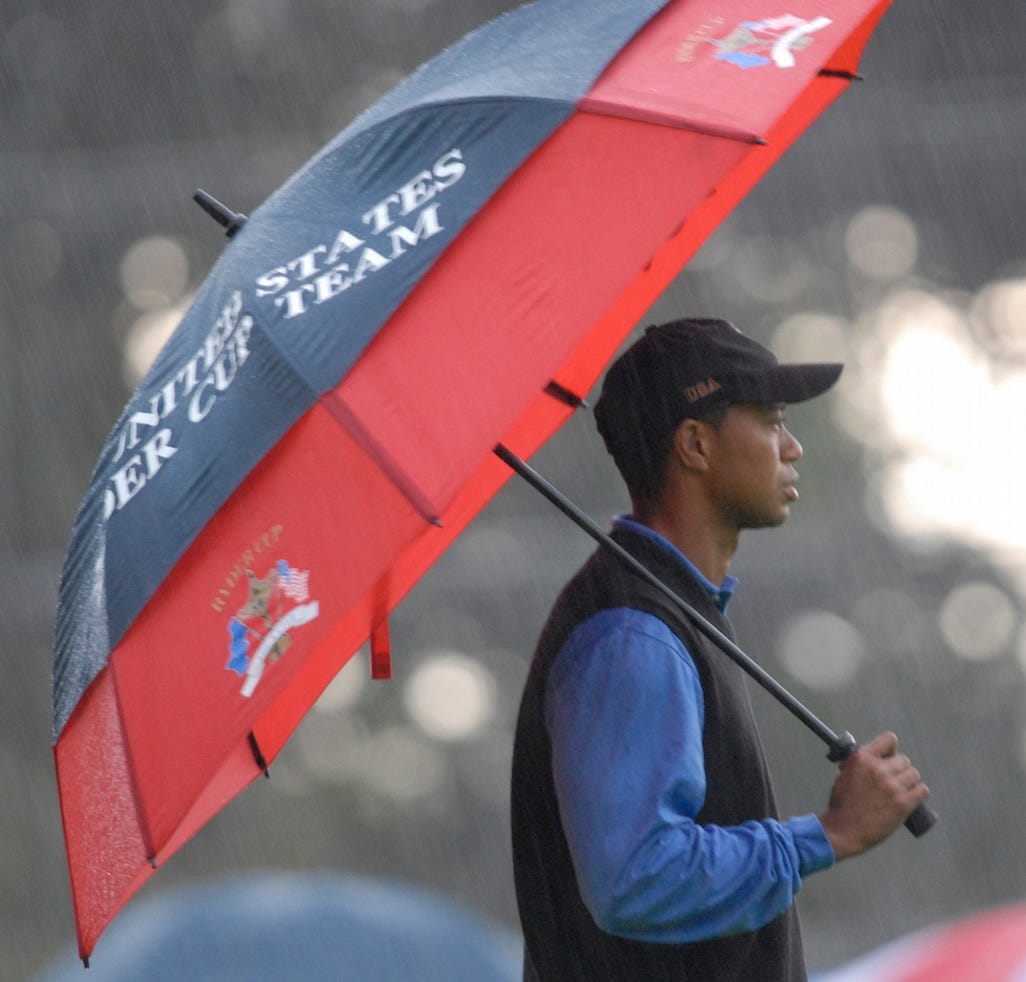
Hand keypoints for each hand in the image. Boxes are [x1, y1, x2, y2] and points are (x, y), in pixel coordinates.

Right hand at [819, 732, 929, 860]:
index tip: (889, 757)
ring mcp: (892, 786)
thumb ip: (861, 763)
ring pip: (914, 774)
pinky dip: (918, 793)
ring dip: (909, 781)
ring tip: (900, 790)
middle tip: (893, 779)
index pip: (889, 740)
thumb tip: (877, 758)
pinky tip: (911, 797)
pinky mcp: (903, 804)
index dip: (891, 749)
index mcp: (862, 758)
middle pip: (904, 760)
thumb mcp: (845, 774)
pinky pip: (922, 790)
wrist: (844, 830)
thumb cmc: (842, 804)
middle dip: (899, 769)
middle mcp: (878, 769)